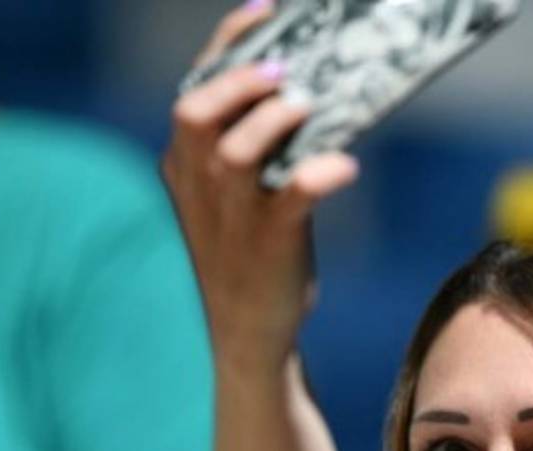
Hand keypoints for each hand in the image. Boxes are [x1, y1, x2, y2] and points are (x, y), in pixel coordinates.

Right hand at [161, 3, 359, 375]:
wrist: (245, 336)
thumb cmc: (249, 258)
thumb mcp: (234, 200)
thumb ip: (252, 152)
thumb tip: (305, 96)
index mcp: (187, 168)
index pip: (195, 91)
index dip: (228, 47)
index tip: (265, 13)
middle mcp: (201, 187)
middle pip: (196, 112)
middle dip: (240, 83)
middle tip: (285, 73)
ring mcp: (232, 218)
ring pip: (237, 152)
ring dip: (275, 122)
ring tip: (309, 109)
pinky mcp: (269, 246)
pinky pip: (292, 199)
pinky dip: (320, 174)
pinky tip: (345, 165)